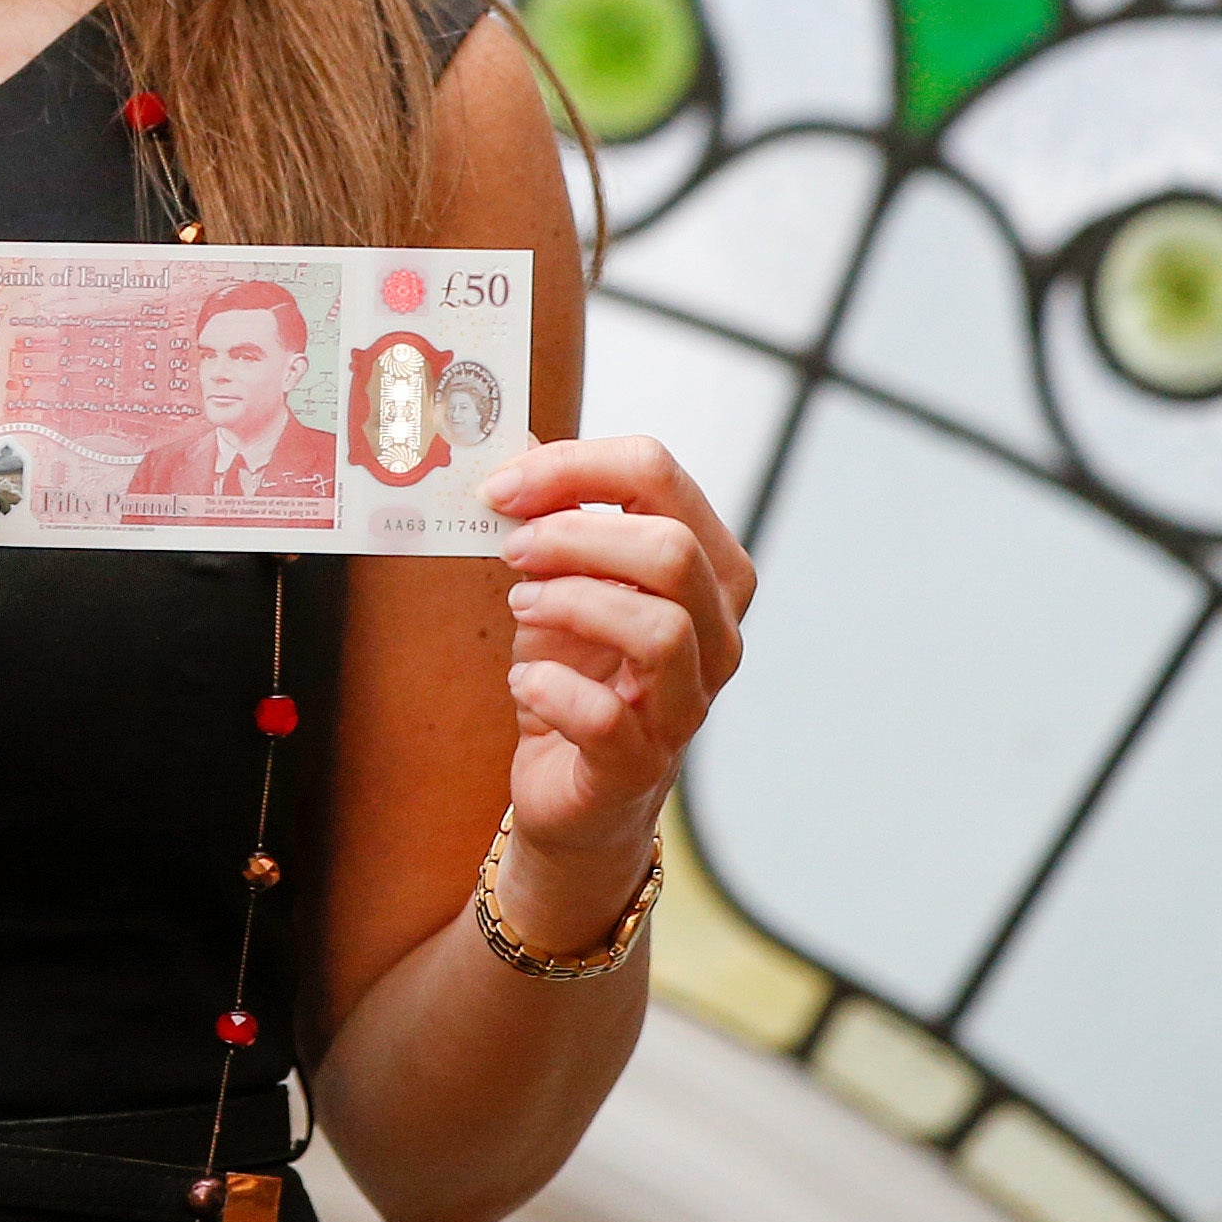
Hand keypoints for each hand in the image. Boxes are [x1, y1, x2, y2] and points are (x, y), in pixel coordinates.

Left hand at [478, 434, 755, 949]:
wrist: (570, 785)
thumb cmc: (574, 671)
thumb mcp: (558, 580)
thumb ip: (549, 513)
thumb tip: (518, 436)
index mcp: (704, 566)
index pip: (661, 475)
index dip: (575, 467)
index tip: (504, 486)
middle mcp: (717, 632)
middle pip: (671, 550)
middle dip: (573, 536)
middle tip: (512, 551)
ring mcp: (688, 703)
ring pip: (661, 630)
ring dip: (571, 605)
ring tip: (522, 608)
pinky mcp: (642, 765)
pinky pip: (607, 719)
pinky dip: (551, 690)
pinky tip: (526, 682)